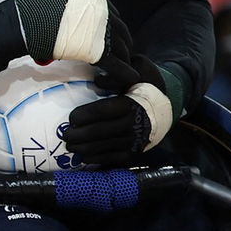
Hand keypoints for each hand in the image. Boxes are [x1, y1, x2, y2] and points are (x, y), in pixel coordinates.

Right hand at [11, 0, 129, 65]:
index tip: (112, 38)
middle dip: (122, 45)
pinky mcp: (99, 50)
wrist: (26, 22)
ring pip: (122, 49)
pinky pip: (117, 64)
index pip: (113, 16)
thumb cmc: (34, 10)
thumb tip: (65, 7)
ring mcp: (103, 32)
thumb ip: (69, 4)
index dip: (114, 30)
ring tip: (123, 69)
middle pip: (121, 32)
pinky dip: (124, 73)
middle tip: (120, 56)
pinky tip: (130, 78)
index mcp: (94, 1)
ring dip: (123, 60)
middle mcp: (103, 13)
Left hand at [60, 52, 174, 164]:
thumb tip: (98, 80)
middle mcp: (132, 125)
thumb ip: (119, 73)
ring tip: (70, 145)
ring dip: (83, 148)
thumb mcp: (138, 71)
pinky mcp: (134, 153)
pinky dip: (96, 158)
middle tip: (65, 134)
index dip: (83, 116)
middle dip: (77, 135)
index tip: (71, 118)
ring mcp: (134, 141)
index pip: (102, 111)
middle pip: (98, 132)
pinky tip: (84, 156)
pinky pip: (112, 159)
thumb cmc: (146, 88)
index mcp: (131, 104)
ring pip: (102, 147)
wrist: (165, 110)